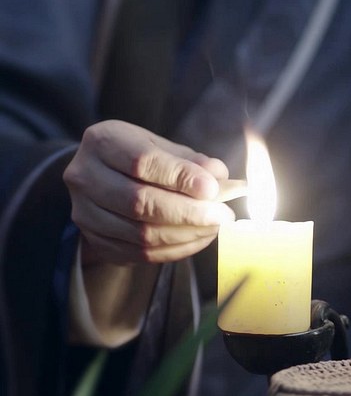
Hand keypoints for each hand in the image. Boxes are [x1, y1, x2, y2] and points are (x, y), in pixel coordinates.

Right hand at [63, 120, 235, 264]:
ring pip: (140, 233)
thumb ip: (192, 161)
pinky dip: (175, 250)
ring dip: (186, 234)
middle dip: (188, 212)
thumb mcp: (164, 147)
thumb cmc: (138, 157)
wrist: (102, 176)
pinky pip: (139, 253)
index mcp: (103, 142)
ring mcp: (84, 212)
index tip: (212, 189)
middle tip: (222, 215)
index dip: (181, 178)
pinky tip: (196, 239)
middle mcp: (84, 176)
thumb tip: (219, 177)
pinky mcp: (94, 240)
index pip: (143, 162)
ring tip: (214, 227)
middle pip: (140, 202)